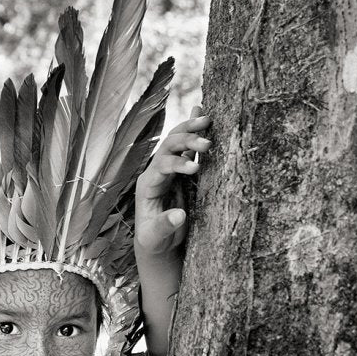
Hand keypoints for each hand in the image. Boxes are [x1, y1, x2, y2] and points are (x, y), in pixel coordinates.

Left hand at [134, 109, 210, 256]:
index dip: (177, 163)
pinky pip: (187, 148)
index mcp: (147, 185)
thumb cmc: (154, 240)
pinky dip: (194, 132)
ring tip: (209, 120)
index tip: (195, 168)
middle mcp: (156, 172)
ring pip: (177, 142)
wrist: (157, 241)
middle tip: (207, 143)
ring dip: (191, 129)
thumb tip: (179, 215)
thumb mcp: (155, 238)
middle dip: (186, 141)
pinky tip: (202, 114)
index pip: (161, 165)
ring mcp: (169, 169)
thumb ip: (164, 226)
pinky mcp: (181, 171)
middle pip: (168, 147)